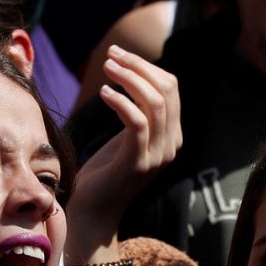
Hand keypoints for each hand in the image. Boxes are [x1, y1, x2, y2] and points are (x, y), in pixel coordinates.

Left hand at [68, 47, 181, 251]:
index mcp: (171, 136)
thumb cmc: (104, 172)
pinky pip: (137, 122)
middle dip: (139, 66)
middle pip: (167, 90)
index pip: (171, 89)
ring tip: (106, 67)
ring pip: (155, 103)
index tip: (119, 55)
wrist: (94, 211)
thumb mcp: (125, 138)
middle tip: (111, 55)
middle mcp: (171, 145)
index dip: (147, 66)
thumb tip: (131, 75)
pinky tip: (104, 93)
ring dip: (129, 79)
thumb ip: (136, 113)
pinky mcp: (138, 162)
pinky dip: (121, 102)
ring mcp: (157, 155)